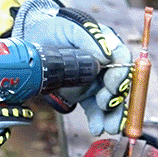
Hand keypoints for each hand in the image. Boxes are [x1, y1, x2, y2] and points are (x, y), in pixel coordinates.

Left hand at [10, 0, 132, 134]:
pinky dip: (98, 119)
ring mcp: (96, 80)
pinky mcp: (86, 94)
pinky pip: (95, 109)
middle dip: (117, 98)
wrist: (35, 41)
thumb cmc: (54, 29)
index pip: (122, 58)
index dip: (121, 73)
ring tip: (109, 127)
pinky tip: (97, 128)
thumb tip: (106, 56)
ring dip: (112, 114)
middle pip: (120, 83)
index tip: (113, 85)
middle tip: (105, 105)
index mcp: (106, 44)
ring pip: (111, 99)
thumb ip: (88, 38)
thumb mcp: (69, 28)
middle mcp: (106, 64)